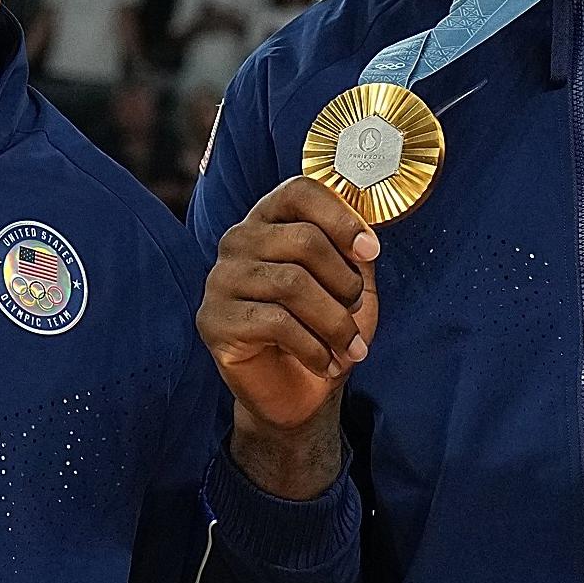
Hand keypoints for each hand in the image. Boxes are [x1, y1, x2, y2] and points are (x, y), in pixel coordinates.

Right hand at [199, 178, 378, 496]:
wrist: (298, 391)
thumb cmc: (324, 328)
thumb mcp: (351, 284)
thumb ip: (354, 252)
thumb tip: (364, 238)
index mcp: (271, 219)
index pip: (300, 191)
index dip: (341, 217)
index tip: (370, 251)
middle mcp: (239, 240)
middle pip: (304, 240)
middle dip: (345, 283)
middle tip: (356, 312)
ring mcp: (221, 280)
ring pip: (292, 283)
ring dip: (335, 322)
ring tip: (349, 347)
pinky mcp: (213, 321)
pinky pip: (275, 323)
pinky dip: (314, 347)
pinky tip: (324, 362)